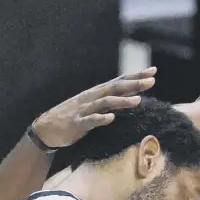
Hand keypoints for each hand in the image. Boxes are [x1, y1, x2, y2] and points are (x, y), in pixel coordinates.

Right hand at [32, 68, 156, 147]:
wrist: (46, 128)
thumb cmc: (75, 116)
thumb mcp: (95, 105)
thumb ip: (112, 99)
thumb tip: (134, 94)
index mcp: (98, 93)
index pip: (120, 81)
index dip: (136, 76)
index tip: (153, 71)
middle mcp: (92, 98)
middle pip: (116, 88)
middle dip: (134, 84)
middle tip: (151, 81)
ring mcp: (84, 110)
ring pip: (105, 103)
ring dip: (122, 101)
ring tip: (138, 100)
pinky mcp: (77, 124)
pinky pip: (90, 121)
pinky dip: (100, 119)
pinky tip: (111, 118)